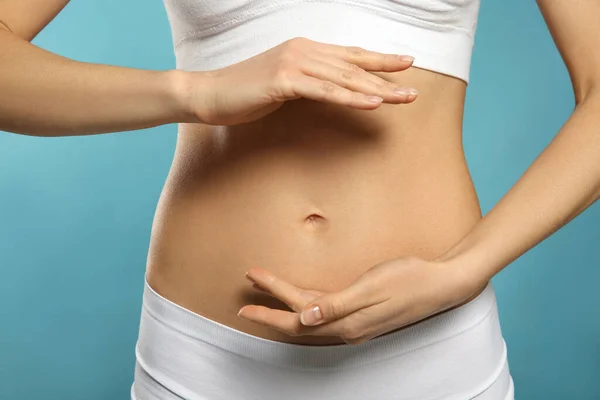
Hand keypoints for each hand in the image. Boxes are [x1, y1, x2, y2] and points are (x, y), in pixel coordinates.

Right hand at [183, 37, 417, 125]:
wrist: (209, 94)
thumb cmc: (245, 92)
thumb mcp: (282, 83)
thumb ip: (307, 82)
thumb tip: (329, 90)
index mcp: (304, 49)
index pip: (349, 55)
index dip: (379, 59)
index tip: (405, 63)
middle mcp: (303, 50)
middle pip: (353, 65)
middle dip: (387, 78)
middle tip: (414, 92)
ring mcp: (294, 63)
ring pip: (344, 77)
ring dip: (377, 89)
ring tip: (404, 98)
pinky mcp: (284, 80)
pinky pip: (324, 91)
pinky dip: (350, 97)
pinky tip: (372, 103)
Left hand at [238, 256, 485, 344]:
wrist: (442, 283)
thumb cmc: (410, 278)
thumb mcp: (371, 287)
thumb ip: (336, 304)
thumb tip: (304, 318)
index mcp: (347, 323)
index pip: (297, 318)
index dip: (270, 308)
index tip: (247, 298)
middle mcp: (347, 328)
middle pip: (299, 320)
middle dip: (271, 307)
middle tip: (246, 297)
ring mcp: (355, 322)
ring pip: (310, 317)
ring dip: (286, 305)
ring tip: (265, 293)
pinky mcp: (362, 314)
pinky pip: (325, 312)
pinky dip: (306, 305)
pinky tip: (300, 298)